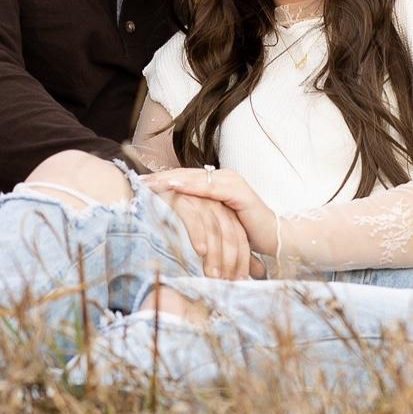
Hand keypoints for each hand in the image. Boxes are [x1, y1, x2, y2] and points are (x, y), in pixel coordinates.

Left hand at [144, 168, 278, 258]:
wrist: (276, 239)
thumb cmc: (245, 235)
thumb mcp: (216, 225)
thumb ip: (199, 218)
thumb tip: (172, 224)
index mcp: (217, 183)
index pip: (184, 178)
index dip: (161, 180)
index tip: (137, 184)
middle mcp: (223, 178)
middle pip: (185, 174)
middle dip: (160, 178)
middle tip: (136, 180)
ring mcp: (231, 182)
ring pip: (194, 178)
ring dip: (169, 179)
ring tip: (148, 182)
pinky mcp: (238, 192)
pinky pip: (210, 188)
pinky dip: (190, 186)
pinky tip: (172, 185)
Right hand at [162, 190, 252, 279]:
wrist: (146, 200)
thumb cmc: (174, 224)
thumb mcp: (204, 237)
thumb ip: (228, 251)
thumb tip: (258, 272)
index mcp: (223, 210)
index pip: (239, 236)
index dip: (242, 259)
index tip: (242, 280)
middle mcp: (214, 203)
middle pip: (231, 234)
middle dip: (231, 261)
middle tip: (229, 283)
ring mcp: (198, 199)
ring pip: (214, 228)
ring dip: (215, 255)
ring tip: (214, 276)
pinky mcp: (181, 198)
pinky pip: (194, 217)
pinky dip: (198, 234)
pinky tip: (200, 251)